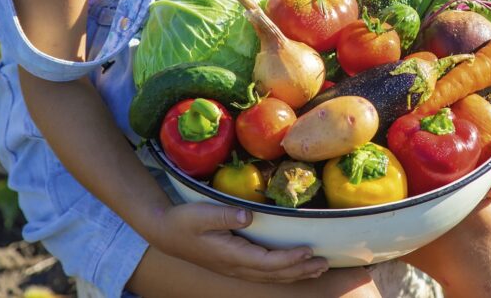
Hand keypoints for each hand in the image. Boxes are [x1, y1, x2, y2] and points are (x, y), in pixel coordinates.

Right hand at [156, 201, 329, 282]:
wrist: (165, 232)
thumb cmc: (183, 221)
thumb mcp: (201, 214)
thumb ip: (224, 215)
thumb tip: (248, 215)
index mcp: (231, 255)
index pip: (267, 262)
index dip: (289, 258)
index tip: (308, 250)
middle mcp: (236, 266)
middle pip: (274, 274)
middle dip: (300, 269)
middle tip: (324, 262)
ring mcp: (235, 267)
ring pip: (271, 276)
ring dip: (296, 272)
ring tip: (318, 267)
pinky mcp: (235, 263)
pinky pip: (264, 272)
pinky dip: (283, 271)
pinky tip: (294, 266)